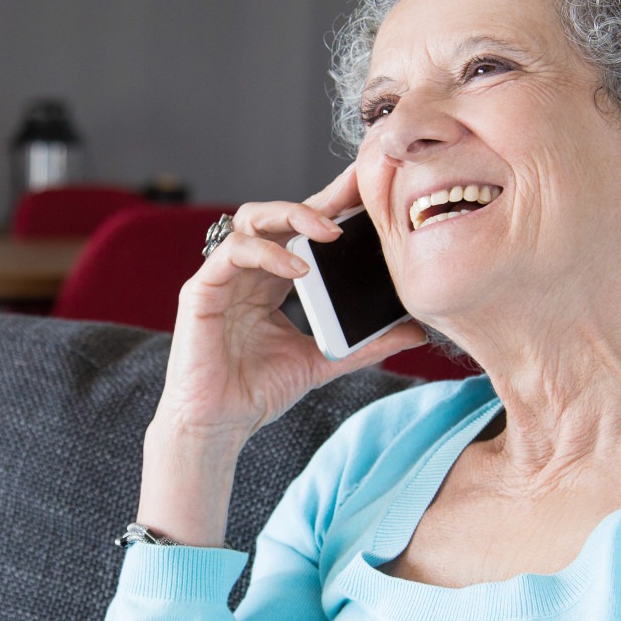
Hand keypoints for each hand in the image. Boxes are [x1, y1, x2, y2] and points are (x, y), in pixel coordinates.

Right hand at [135, 167, 425, 544]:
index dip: (334, 207)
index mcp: (272, 280)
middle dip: (320, 198)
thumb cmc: (259, 392)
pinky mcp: (201, 292)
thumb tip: (418, 331)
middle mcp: (246, 271)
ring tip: (330, 231)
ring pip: (251, 220)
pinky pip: (232, 253)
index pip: (302, 230)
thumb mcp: (325, 360)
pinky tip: (299, 268)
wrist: (218, 427)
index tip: (371, 194)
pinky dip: (267, 253)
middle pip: (279, 213)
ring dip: (292, 215)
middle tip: (358, 193)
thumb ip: (366, 343)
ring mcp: (222, 277)